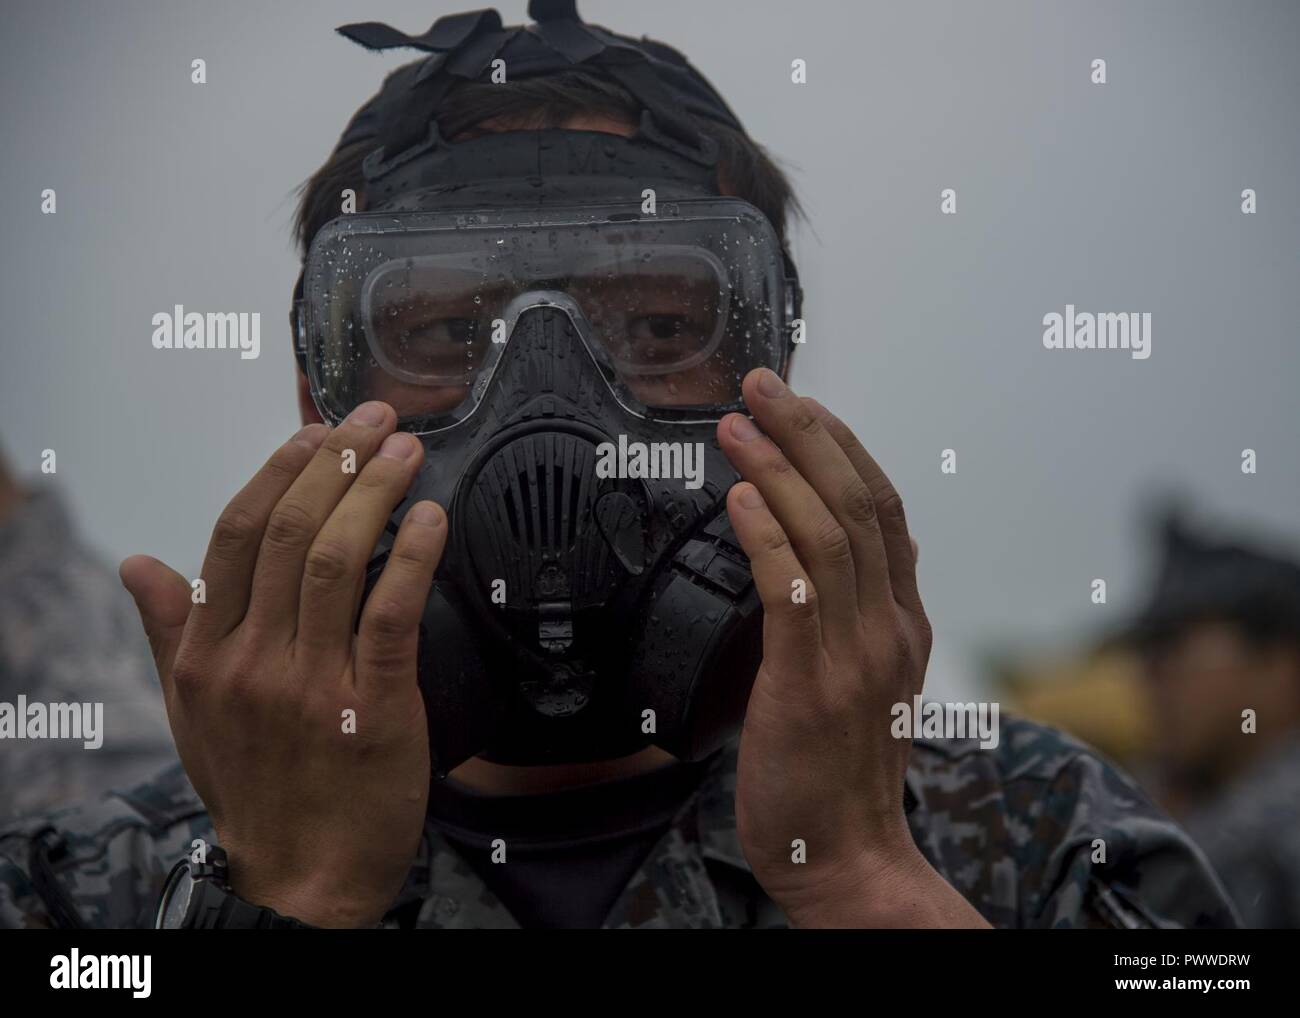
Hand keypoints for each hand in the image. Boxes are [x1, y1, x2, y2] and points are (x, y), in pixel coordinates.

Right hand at [120, 402, 444, 927]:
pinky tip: (431, 518)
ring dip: (374, 494)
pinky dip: (411, 558)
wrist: (304, 877)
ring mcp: (309, 684)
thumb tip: (138, 562)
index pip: (233, 535)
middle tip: (374, 420)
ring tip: (404, 452)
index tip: (315, 431)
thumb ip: (170, 629)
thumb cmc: (256, 788)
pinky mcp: (371, 707)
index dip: (278, 472)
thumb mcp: (193, 712)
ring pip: (335, 561)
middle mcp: (250, 662)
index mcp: (205, 654)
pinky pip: (390, 614)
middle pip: (288, 533)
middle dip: (335, 463)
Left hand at [718, 369, 987, 927]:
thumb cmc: (841, 770)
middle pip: (858, 503)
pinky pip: (793, 593)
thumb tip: (854, 550)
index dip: (842, 446)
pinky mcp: (809, 684)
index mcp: (903, 621)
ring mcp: (856, 656)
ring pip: (828, 534)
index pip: (882, 508)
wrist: (846, 858)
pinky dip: (767, 537)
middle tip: (764, 385)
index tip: (801, 404)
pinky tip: (740, 498)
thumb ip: (864, 612)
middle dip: (809, 433)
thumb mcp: (871, 680)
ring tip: (737, 426)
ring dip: (779, 469)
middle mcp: (890, 628)